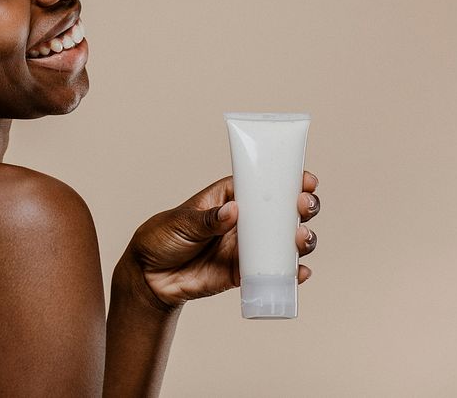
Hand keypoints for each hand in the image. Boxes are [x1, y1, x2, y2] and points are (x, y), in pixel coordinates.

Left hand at [127, 172, 320, 310]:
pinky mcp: (244, 273)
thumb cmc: (162, 238)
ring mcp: (246, 247)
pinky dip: (291, 274)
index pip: (261, 184)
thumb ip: (207, 219)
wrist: (149, 277)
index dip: (287, 180)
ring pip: (284, 242)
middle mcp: (243, 221)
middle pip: (281, 211)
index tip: (307, 180)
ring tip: (302, 239)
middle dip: (302, 207)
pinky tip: (300, 273)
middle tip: (305, 207)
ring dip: (301, 239)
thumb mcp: (181, 222)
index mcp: (228, 198)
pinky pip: (273, 273)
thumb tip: (233, 212)